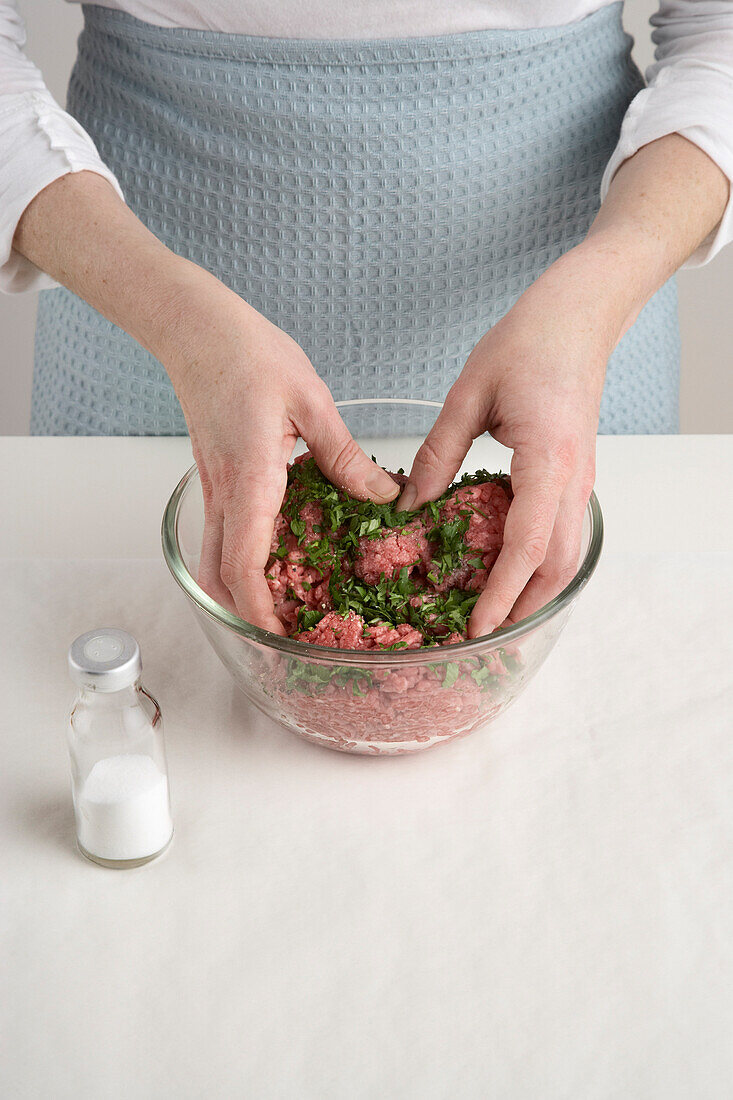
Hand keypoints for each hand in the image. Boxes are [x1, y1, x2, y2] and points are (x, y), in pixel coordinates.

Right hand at [162, 271, 398, 632]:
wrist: (196, 329)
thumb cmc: (248, 354)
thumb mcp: (311, 399)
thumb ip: (344, 454)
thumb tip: (382, 495)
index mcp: (250, 478)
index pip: (243, 563)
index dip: (259, 608)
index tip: (281, 635)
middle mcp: (225, 492)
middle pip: (219, 576)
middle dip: (248, 613)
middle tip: (286, 632)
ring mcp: (214, 488)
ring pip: (213, 559)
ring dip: (239, 590)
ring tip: (281, 605)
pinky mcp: (215, 477)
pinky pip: (222, 533)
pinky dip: (240, 559)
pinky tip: (275, 555)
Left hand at [398, 243, 628, 637]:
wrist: (578, 316)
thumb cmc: (528, 342)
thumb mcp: (468, 395)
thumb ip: (437, 454)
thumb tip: (408, 507)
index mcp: (547, 460)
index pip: (528, 545)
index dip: (500, 593)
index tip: (475, 627)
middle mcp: (573, 479)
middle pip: (557, 565)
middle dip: (522, 607)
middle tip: (479, 635)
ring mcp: (581, 479)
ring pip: (566, 554)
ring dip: (534, 589)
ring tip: (493, 612)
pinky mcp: (576, 475)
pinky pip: (562, 530)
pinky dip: (539, 560)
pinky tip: (507, 566)